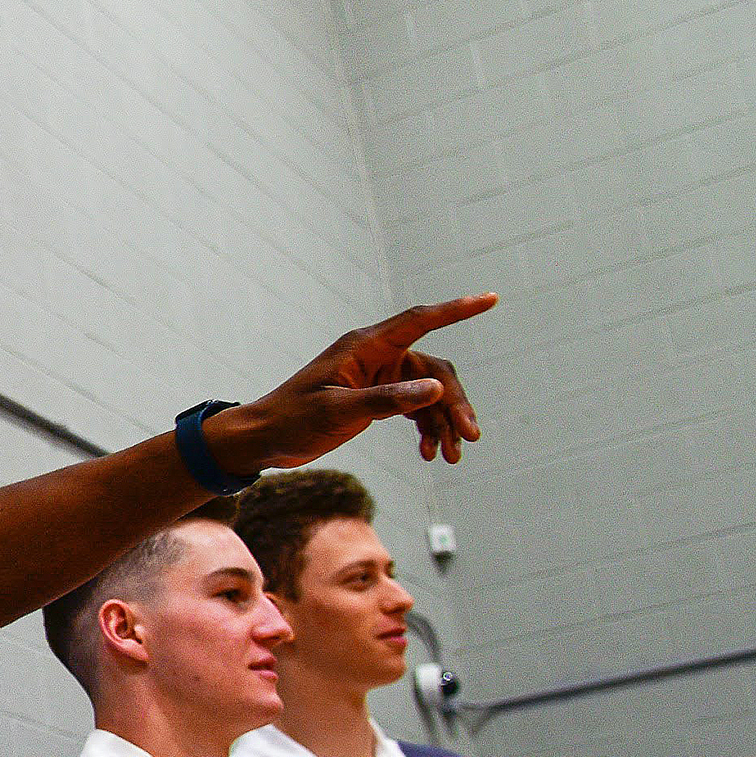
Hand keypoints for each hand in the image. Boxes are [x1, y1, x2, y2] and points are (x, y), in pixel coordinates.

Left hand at [212, 295, 493, 469]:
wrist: (265, 439)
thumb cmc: (293, 419)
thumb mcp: (338, 411)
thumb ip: (385, 400)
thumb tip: (435, 390)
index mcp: (365, 346)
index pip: (420, 320)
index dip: (457, 310)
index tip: (490, 300)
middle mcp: (376, 356)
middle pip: (434, 370)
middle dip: (455, 402)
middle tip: (469, 436)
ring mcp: (378, 377)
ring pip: (429, 393)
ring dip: (444, 422)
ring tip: (452, 456)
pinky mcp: (376, 398)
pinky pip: (415, 407)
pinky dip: (427, 428)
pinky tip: (432, 453)